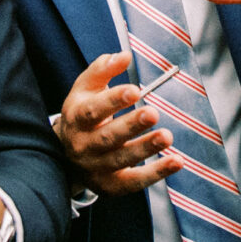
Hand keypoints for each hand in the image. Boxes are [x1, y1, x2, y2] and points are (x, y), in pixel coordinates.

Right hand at [53, 51, 181, 196]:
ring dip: (146, 148)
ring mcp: (96, 168)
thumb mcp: (84, 89)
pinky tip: (176, 161)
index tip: (134, 90)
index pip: (93, 110)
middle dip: (131, 126)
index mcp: (77, 118)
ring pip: (122, 160)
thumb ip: (102, 69)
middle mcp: (84, 145)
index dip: (113, 101)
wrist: (63, 154)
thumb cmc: (82, 113)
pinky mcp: (110, 185)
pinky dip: (156, 173)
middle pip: (108, 137)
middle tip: (153, 113)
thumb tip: (124, 56)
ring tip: (167, 136)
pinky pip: (133, 181)